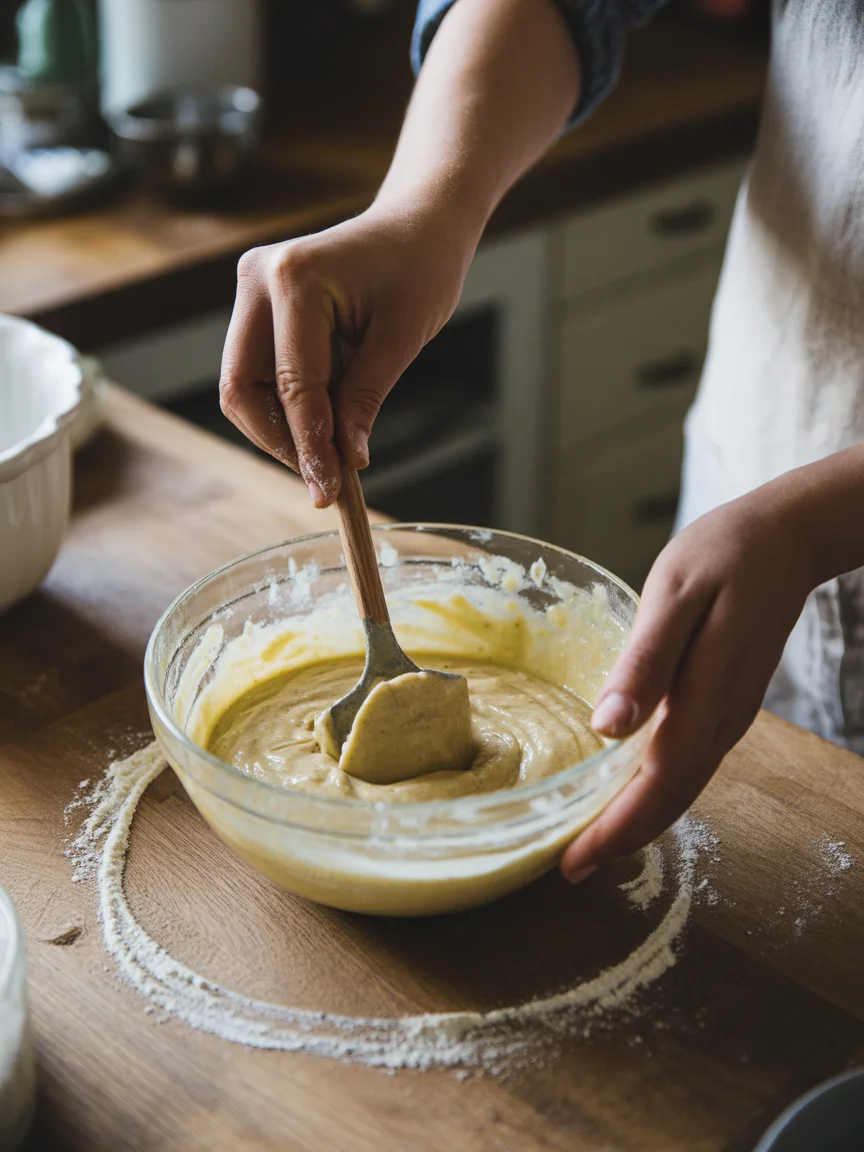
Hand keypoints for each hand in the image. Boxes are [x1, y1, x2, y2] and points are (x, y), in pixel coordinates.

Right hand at [219, 205, 474, 505]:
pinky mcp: (255, 303)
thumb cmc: (421, 268)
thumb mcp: (403, 338)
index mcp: (295, 278)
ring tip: (330, 449)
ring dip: (280, 427)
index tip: (330, 492)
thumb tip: (346, 463)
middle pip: (240, 388)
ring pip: (242, 385)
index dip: (311, 446)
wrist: (417, 224)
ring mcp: (250, 288)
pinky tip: (324, 419)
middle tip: (323, 478)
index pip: (294, 385)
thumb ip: (365, 400)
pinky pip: (256, 371)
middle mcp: (258, 278)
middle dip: (279, 442)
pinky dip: (285, 405)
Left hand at [560, 483, 816, 881]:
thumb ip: (647, 660)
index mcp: (706, 691)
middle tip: (570, 867)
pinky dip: (660, 790)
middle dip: (622, 838)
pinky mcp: (730, 704)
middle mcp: (724, 716)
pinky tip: (630, 791)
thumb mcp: (677, 592)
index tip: (574, 860)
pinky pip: (693, 763)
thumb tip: (608, 726)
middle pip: (673, 797)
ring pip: (686, 786)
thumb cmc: (723, 554)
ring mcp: (732, 714)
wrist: (787, 538)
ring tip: (591, 841)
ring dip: (641, 820)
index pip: (658, 781)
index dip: (617, 827)